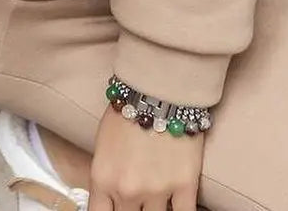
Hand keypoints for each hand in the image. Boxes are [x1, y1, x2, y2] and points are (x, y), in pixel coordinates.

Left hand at [88, 103, 203, 210]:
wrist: (158, 87)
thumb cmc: (128, 110)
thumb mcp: (103, 144)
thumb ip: (107, 176)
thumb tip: (111, 198)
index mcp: (103, 178)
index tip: (115, 208)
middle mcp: (128, 190)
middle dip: (132, 209)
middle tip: (137, 198)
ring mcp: (157, 191)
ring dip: (155, 209)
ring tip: (156, 194)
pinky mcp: (184, 186)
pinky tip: (176, 205)